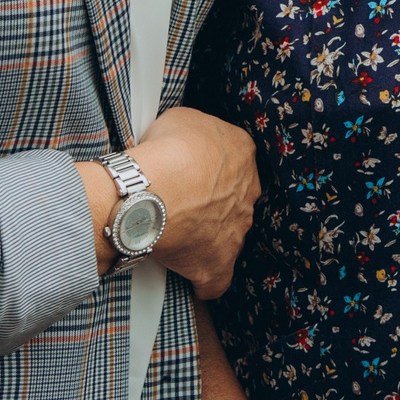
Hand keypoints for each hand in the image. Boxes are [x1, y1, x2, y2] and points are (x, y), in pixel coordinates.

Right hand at [95, 107, 259, 295]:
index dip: (207, 167)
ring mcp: (236, 230)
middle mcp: (247, 191)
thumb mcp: (182, 118)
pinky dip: (205, 280)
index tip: (187, 172)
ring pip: (226, 235)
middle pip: (232, 198)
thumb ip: (195, 131)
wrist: (152, 190)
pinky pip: (217, 279)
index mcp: (242, 152)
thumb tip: (187, 139)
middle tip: (178, 202)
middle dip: (209, 201)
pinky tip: (193, 279)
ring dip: (205, 236)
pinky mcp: (217, 263)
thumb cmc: (165, 151)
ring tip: (175, 234)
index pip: (232, 160)